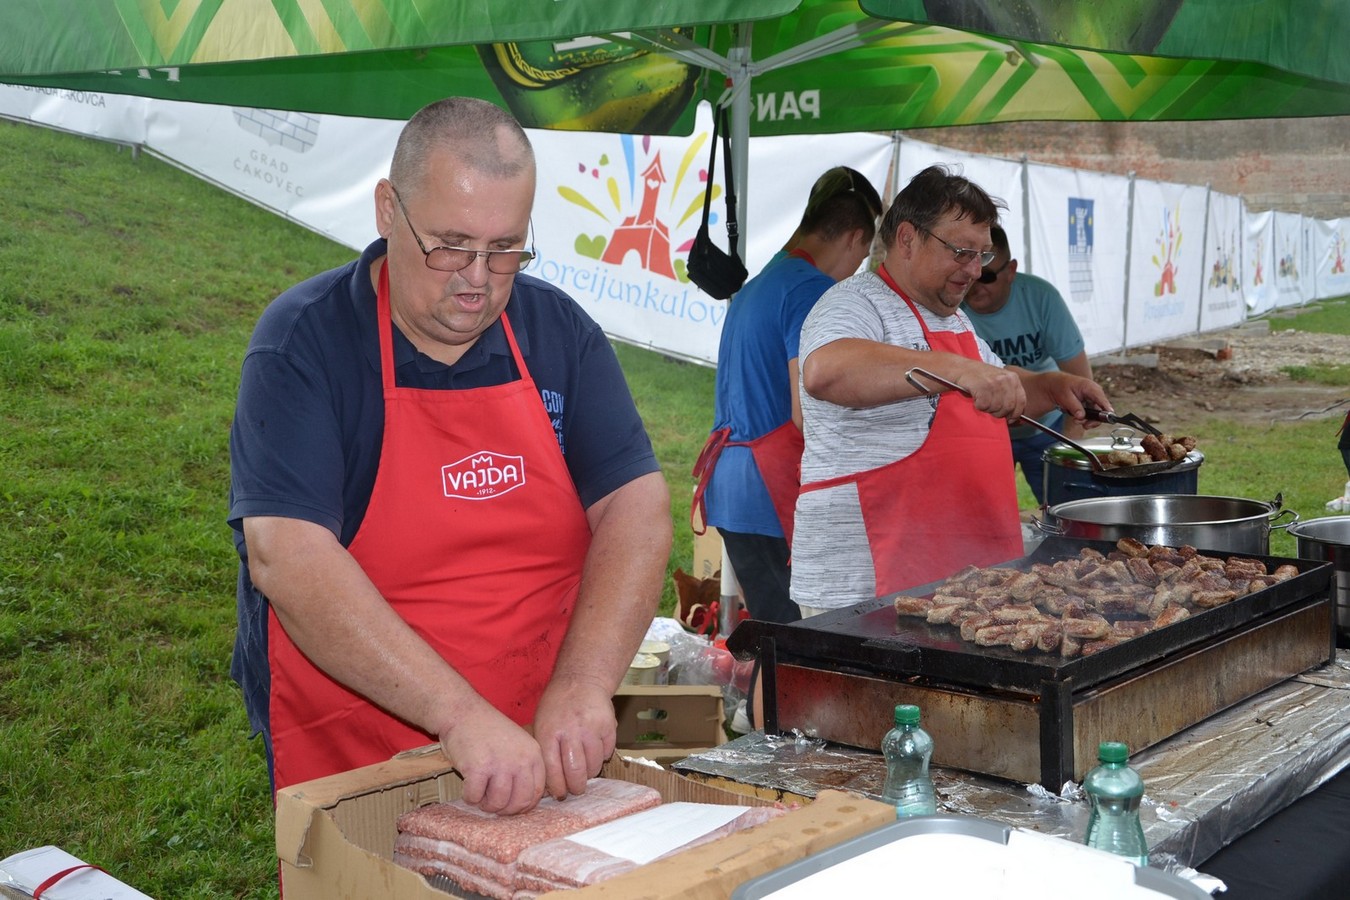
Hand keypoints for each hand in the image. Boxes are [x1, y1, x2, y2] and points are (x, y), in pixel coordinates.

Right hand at [437, 700, 545, 815]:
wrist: (462, 711)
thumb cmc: (486, 731)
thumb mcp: (517, 744)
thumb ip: (524, 768)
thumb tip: (523, 804)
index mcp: (533, 754)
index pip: (536, 792)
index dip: (522, 806)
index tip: (510, 806)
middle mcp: (520, 760)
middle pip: (519, 803)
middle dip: (504, 810)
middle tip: (491, 803)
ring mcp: (500, 764)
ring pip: (497, 804)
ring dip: (485, 804)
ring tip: (479, 793)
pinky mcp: (478, 768)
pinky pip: (474, 798)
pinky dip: (469, 797)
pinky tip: (467, 785)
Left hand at [533, 675, 617, 800]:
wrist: (581, 680)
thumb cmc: (557, 705)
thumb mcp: (541, 723)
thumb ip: (544, 751)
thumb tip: (548, 785)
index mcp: (549, 732)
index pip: (553, 770)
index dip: (558, 787)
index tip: (560, 794)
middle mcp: (570, 731)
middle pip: (576, 772)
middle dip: (576, 787)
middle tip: (576, 789)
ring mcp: (591, 728)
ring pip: (594, 766)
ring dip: (590, 772)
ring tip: (585, 768)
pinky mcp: (608, 726)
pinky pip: (607, 753)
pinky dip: (602, 756)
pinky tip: (594, 750)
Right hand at [952, 361, 1028, 421]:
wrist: (960, 367)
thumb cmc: (979, 377)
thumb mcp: (999, 380)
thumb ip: (1009, 394)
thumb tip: (1014, 415)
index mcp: (1013, 378)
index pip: (1021, 401)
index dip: (1015, 413)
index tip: (1010, 419)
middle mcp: (1006, 379)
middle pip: (1008, 407)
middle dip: (999, 413)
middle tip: (990, 410)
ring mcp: (994, 382)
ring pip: (996, 408)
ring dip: (987, 409)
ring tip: (981, 400)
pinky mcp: (982, 386)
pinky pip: (984, 406)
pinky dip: (978, 406)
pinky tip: (976, 398)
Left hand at [1047, 372, 1111, 429]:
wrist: (1056, 384)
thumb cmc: (1061, 386)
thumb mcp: (1065, 396)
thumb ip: (1074, 407)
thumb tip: (1082, 416)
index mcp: (1090, 387)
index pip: (1102, 399)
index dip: (1107, 409)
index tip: (1109, 417)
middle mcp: (1094, 393)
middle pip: (1101, 409)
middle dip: (1093, 419)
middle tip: (1085, 425)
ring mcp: (1092, 399)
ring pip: (1096, 413)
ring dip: (1087, 420)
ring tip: (1076, 420)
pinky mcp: (1089, 404)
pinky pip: (1091, 413)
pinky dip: (1084, 418)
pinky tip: (1076, 418)